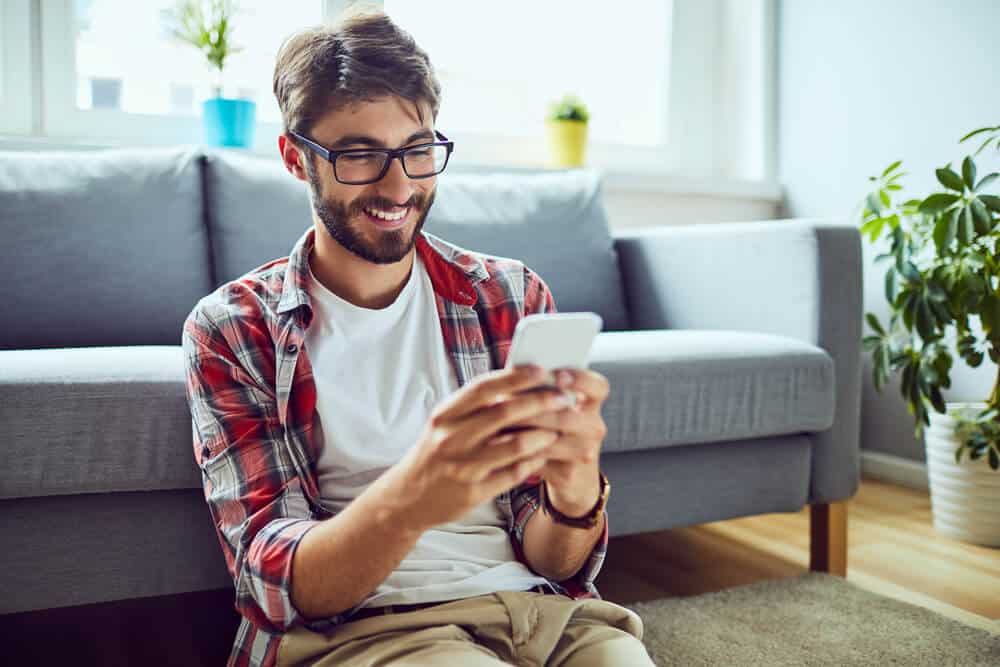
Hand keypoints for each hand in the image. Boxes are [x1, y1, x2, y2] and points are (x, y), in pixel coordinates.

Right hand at [390, 364, 570, 529]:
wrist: (408, 497)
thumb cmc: (435, 452)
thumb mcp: (445, 423)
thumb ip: (475, 405)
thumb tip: (516, 381)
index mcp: (445, 415)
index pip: (483, 388)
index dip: (515, 377)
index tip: (542, 371)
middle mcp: (451, 438)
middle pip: (504, 413)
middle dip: (540, 402)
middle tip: (564, 398)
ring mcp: (462, 466)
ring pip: (514, 445)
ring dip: (543, 434)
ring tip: (558, 428)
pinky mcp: (473, 492)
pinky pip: (514, 473)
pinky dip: (533, 461)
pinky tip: (544, 454)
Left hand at [506, 368, 609, 515]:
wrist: (570, 473)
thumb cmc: (553, 427)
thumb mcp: (555, 406)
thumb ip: (543, 389)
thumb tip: (516, 373)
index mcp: (593, 403)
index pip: (598, 387)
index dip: (580, 380)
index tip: (558, 376)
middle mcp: (594, 427)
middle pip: (567, 415)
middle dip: (534, 408)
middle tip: (506, 399)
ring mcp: (584, 452)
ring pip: (549, 438)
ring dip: (521, 429)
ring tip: (497, 421)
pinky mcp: (568, 474)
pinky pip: (538, 459)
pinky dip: (517, 450)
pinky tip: (499, 443)